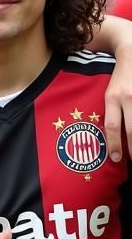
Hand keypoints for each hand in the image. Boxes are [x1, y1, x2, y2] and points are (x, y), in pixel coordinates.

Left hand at [104, 34, 131, 162]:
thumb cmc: (120, 77)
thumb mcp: (108, 91)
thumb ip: (110, 110)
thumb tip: (109, 134)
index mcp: (112, 97)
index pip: (113, 126)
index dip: (114, 145)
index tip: (115, 159)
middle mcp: (128, 97)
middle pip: (131, 130)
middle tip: (131, 161)